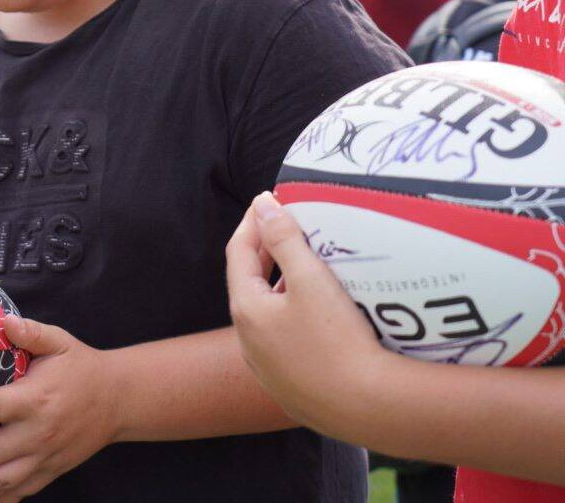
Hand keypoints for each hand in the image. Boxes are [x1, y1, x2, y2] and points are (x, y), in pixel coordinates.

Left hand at [0, 317, 115, 501]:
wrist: (120, 401)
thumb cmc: (82, 368)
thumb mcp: (60, 342)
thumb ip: (31, 332)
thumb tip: (4, 322)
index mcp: (35, 400)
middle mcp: (37, 434)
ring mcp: (44, 458)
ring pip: (2, 482)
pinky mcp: (50, 472)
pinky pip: (20, 491)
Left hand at [225, 192, 390, 433]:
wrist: (370, 408)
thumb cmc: (340, 340)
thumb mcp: (311, 280)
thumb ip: (284, 239)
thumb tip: (263, 205)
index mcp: (246, 311)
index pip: (238, 253)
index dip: (252, 223)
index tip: (268, 201)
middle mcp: (248, 341)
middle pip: (249, 284)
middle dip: (264, 252)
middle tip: (284, 226)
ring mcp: (268, 369)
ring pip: (267, 315)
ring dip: (279, 286)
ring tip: (304, 266)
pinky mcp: (291, 388)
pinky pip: (284, 342)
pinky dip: (293, 317)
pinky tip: (318, 314)